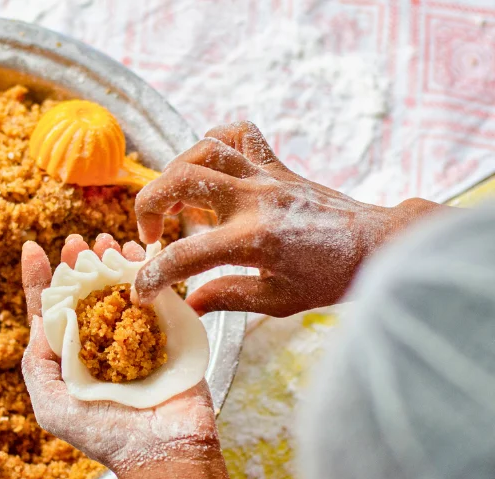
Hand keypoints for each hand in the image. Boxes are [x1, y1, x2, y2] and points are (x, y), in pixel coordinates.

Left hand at [21, 233, 218, 474]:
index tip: (32, 249)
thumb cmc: (103, 435)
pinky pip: (157, 295)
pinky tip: (139, 252)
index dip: (39, 281)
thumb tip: (37, 319)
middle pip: (86, 294)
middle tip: (77, 240)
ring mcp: (136, 338)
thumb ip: (38, 362)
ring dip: (112, 261)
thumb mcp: (51, 405)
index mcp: (72, 359)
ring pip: (120, 289)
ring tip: (106, 239)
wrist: (162, 451)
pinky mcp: (168, 334)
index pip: (51, 313)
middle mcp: (101, 345)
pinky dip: (148, 271)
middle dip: (79, 265)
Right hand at [134, 121, 443, 316]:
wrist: (375, 245)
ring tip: (175, 204)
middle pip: (180, 181)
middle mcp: (254, 200)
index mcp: (252, 241)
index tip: (144, 291)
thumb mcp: (278, 301)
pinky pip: (238, 134)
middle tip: (152, 235)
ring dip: (175, 174)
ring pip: (203, 150)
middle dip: (148, 205)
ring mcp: (265, 176)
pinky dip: (214, 142)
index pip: (185, 256)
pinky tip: (208, 169)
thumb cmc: (330, 278)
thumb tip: (189, 303)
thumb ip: (227, 298)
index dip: (153, 277)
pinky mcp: (276, 165)